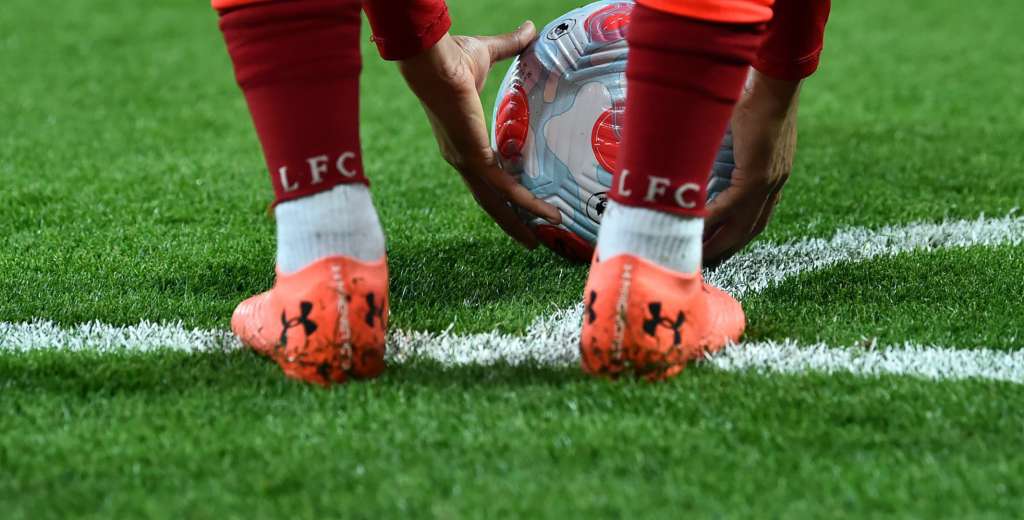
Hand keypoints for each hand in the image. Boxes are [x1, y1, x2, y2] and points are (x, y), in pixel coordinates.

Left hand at [399, 22, 560, 249]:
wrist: (433, 58)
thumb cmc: (452, 56)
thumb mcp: (488, 55)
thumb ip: (511, 47)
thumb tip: (532, 29)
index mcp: (462, 141)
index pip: (483, 177)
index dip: (501, 194)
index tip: (521, 206)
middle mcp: (461, 158)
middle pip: (488, 200)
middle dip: (509, 222)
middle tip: (531, 241)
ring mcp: (465, 161)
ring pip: (495, 202)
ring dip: (519, 222)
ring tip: (541, 241)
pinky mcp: (474, 158)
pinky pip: (504, 189)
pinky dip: (525, 203)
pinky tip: (546, 213)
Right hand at [704, 70, 801, 266]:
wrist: (774, 80)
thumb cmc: (755, 94)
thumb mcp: (739, 129)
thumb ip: (724, 147)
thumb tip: (696, 151)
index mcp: (772, 175)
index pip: (754, 217)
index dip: (734, 236)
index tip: (715, 249)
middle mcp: (774, 184)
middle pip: (748, 229)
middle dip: (724, 249)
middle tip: (701, 263)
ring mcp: (769, 181)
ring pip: (742, 224)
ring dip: (718, 242)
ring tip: (696, 254)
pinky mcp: (759, 174)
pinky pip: (733, 206)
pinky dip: (713, 219)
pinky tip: (695, 227)